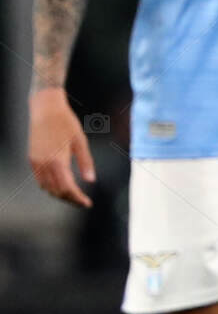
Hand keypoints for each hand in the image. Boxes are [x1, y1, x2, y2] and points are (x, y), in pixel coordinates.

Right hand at [28, 88, 94, 207]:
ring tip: (73, 195)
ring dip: (59, 194)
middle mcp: (44, 165)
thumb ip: (85, 162)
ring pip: (46, 187)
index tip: (87, 204)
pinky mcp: (32, 159)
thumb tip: (91, 180)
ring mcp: (36, 162)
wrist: (45, 109)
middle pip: (56, 191)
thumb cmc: (66, 123)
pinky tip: (60, 185)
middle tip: (82, 201)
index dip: (78, 198)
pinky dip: (50, 186)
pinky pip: (40, 180)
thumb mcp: (80, 141)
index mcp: (58, 161)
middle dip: (70, 198)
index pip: (68, 188)